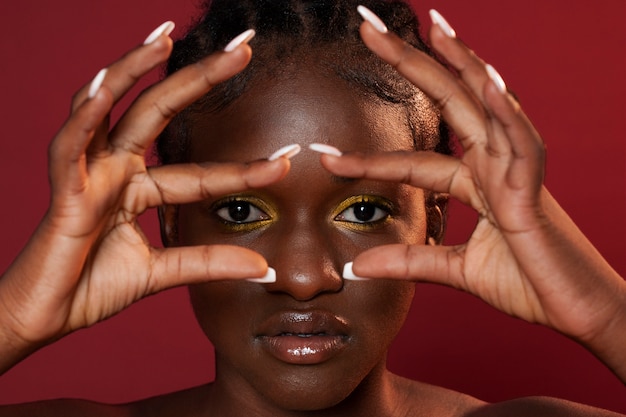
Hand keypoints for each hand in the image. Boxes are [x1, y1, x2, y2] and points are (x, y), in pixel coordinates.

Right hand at [0, 27, 287, 372]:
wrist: (45, 316)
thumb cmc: (92, 287)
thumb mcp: (161, 272)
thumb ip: (206, 263)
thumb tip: (261, 267)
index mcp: (139, 188)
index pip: (201, 172)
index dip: (244, 168)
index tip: (287, 158)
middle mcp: (116, 170)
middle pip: (160, 113)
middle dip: (199, 79)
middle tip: (242, 49)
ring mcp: (89, 174)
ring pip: (112, 111)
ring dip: (134, 71)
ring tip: (165, 38)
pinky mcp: (62, 189)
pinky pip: (70, 145)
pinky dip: (85, 115)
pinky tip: (105, 84)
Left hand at [320, 11, 625, 380]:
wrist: (580, 311)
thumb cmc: (531, 285)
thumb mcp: (458, 272)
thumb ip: (412, 262)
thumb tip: (360, 267)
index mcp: (478, 183)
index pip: (413, 162)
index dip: (368, 159)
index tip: (327, 157)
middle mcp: (495, 166)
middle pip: (450, 104)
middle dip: (412, 64)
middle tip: (370, 30)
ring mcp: (517, 172)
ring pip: (487, 106)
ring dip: (461, 64)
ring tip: (433, 27)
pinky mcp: (537, 192)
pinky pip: (523, 145)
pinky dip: (507, 113)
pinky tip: (486, 82)